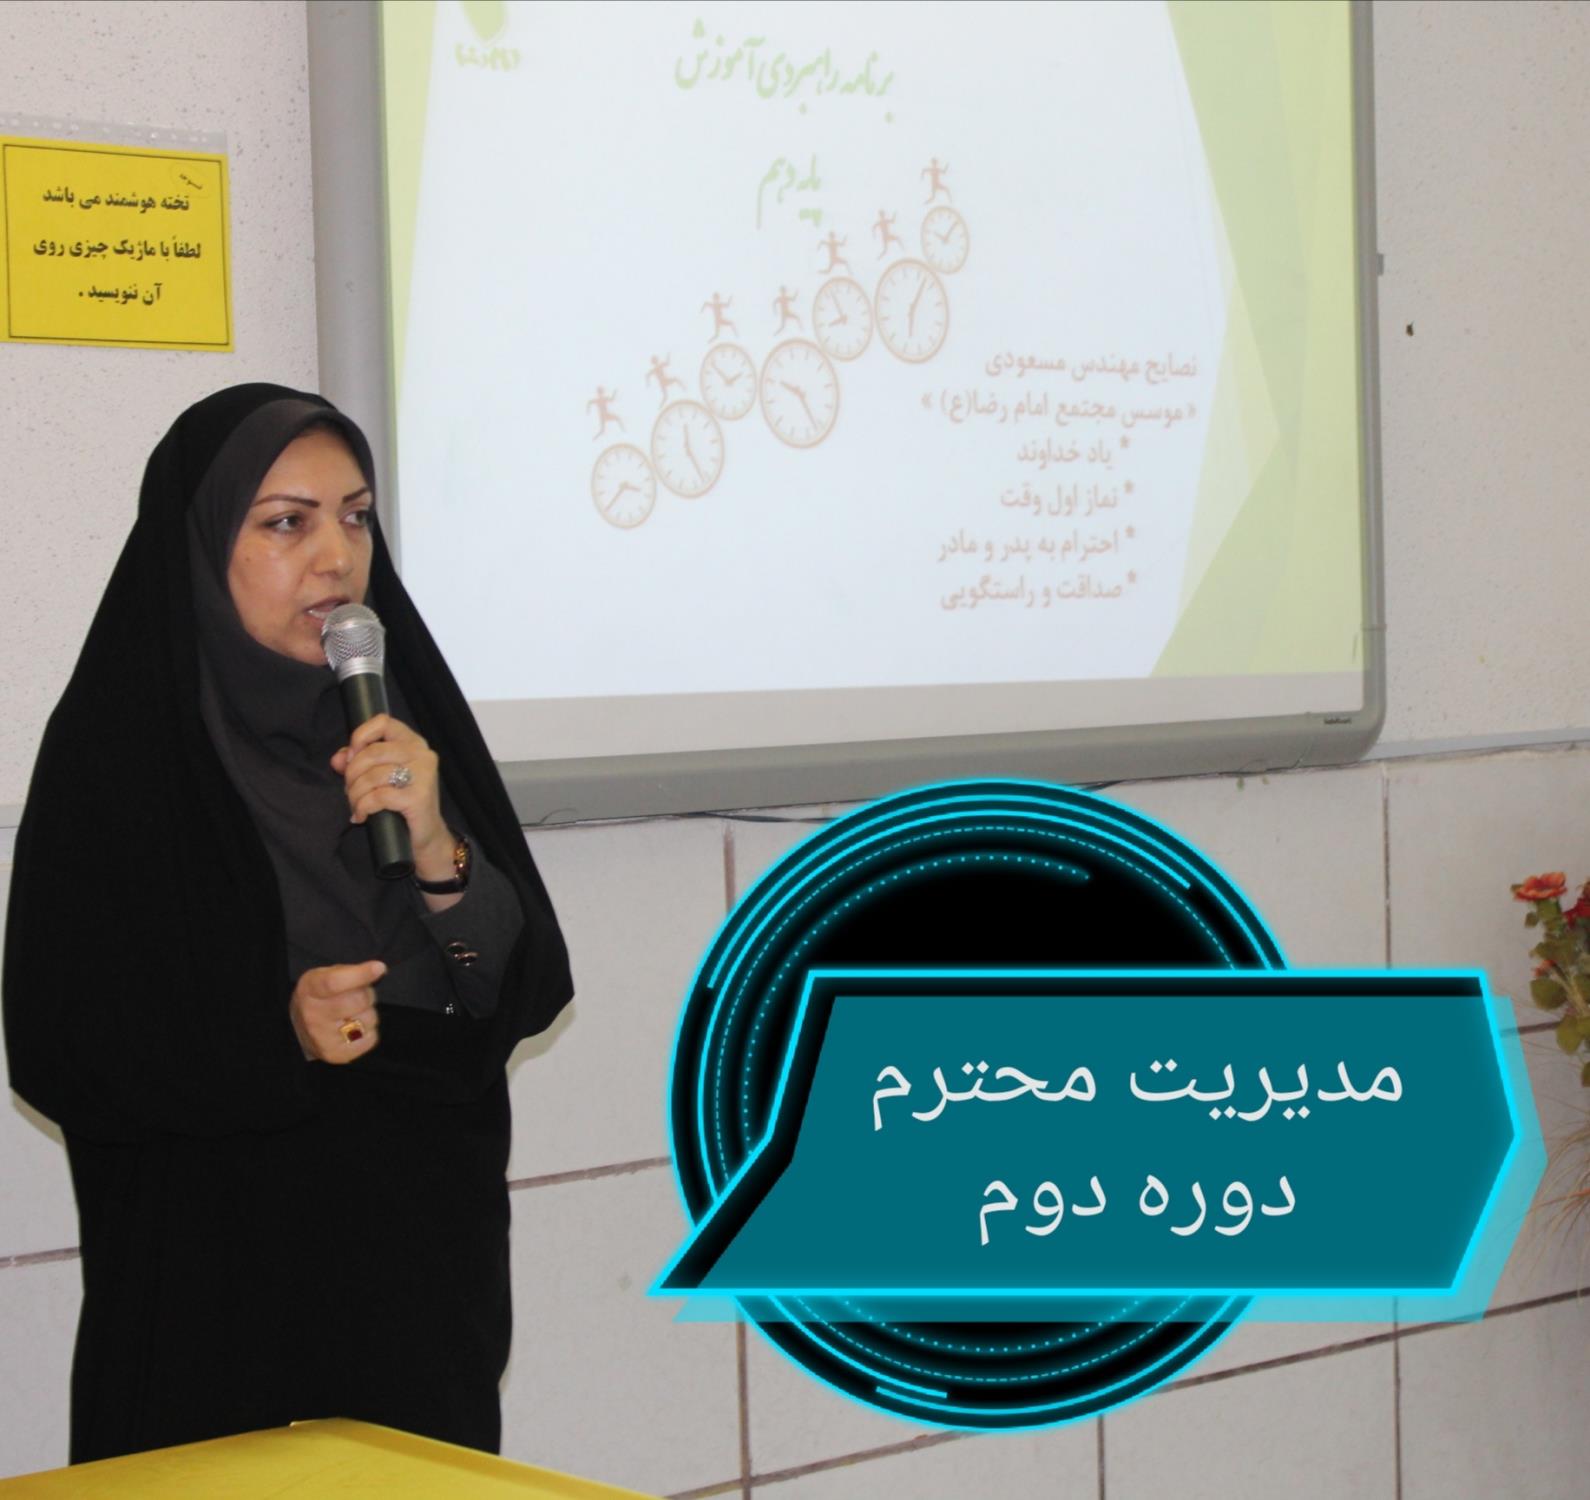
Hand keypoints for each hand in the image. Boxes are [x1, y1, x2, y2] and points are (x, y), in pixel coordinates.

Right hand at [290, 960, 384, 1062]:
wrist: (299, 1031)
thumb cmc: (319, 998)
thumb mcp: (324, 976)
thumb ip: (349, 971)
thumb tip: (378, 969)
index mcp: (310, 989)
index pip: (335, 982)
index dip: (360, 975)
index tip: (379, 968)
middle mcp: (313, 1015)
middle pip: (358, 1000)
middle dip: (366, 994)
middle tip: (357, 995)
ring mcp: (323, 1038)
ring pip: (368, 1019)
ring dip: (368, 1013)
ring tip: (352, 1013)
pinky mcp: (336, 1055)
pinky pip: (371, 1038)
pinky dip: (368, 1032)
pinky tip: (354, 1029)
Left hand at [331, 713, 450, 867]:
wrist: (426, 836)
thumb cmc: (402, 804)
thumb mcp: (379, 778)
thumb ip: (358, 762)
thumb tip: (338, 759)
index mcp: (413, 743)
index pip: (383, 722)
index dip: (360, 737)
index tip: (352, 757)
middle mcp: (422, 754)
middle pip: (372, 752)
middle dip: (352, 774)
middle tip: (349, 791)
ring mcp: (423, 775)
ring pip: (373, 776)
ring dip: (355, 794)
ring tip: (356, 806)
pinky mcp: (418, 797)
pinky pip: (378, 796)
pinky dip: (363, 807)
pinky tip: (361, 816)